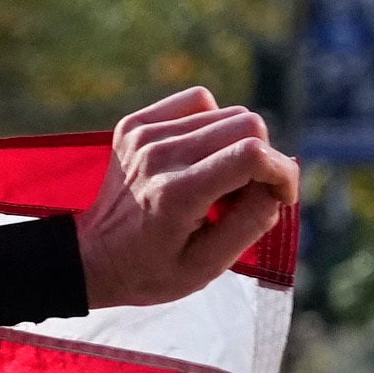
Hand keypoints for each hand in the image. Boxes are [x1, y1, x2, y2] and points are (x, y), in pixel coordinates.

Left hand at [73, 89, 300, 310]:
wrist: (91, 258)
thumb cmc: (151, 270)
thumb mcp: (205, 267)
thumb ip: (250, 224)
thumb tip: (277, 184)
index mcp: (176, 194)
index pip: (251, 154)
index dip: (281, 172)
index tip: (281, 197)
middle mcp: (158, 156)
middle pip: (246, 124)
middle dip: (261, 160)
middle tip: (241, 196)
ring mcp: (143, 135)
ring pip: (227, 112)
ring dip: (236, 145)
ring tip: (217, 181)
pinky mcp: (134, 125)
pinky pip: (198, 102)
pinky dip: (210, 124)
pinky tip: (199, 155)